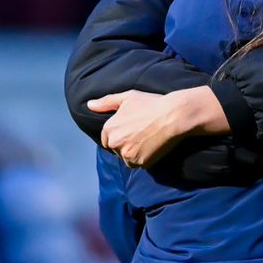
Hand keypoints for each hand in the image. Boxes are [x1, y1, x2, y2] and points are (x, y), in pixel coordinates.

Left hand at [89, 87, 229, 167]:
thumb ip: (106, 102)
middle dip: (126, 145)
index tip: (131, 131)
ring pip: (127, 159)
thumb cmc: (151, 104)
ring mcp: (127, 154)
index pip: (107, 140)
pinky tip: (153, 146)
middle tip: (142, 134)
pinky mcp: (141, 163)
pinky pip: (140, 164)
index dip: (119, 135)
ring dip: (135, 153)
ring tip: (148, 140)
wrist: (173, 115)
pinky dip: (145, 158)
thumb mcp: (127, 97)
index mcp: (109, 128)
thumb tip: (89, 105)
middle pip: (117, 150)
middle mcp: (115, 143)